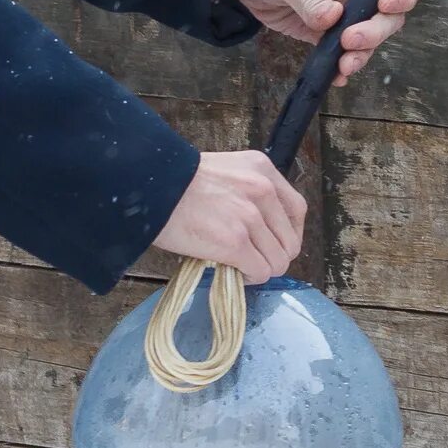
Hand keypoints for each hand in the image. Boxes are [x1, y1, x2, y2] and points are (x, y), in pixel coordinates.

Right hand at [153, 150, 304, 280]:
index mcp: (263, 170)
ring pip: (278, 261)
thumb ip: (249, 192)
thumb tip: (262, 227)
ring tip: (240, 265)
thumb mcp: (226, 172)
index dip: (289, 233)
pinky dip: (250, 277)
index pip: (297, 210)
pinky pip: (260, 271)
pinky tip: (234, 271)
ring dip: (261, 268)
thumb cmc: (178, 182)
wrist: (150, 187)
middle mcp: (263, 190)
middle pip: (290, 241)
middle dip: (273, 255)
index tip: (275, 243)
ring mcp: (250, 217)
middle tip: (252, 259)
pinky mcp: (234, 242)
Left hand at [217, 0, 427, 84]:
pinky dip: (341, 65)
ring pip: (370, 38)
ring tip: (343, 65)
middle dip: (376, 32)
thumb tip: (332, 21)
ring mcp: (345, 11)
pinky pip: (343, 51)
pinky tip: (334, 76)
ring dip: (361, 54)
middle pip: (390, 16)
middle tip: (350, 40)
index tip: (384, 6)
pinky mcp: (326, 31)